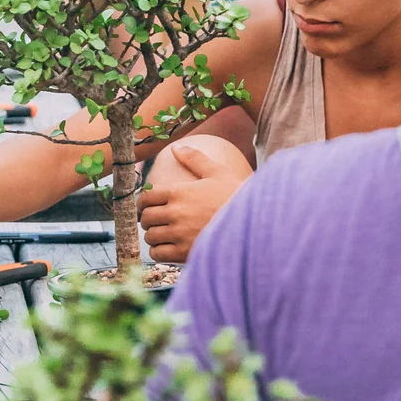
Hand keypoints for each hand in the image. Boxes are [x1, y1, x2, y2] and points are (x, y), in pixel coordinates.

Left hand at [138, 145, 246, 262]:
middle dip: (148, 219)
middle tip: (156, 221)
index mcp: (179, 191)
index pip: (146, 197)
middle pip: (146, 217)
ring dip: (154, 236)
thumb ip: (195, 159)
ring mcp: (179, 233)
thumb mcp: (218, 172)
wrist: (256, 224)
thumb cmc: (237, 197)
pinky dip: (159, 252)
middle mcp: (176, 212)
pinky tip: (169, 248)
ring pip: (150, 236)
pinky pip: (158, 254)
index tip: (149, 207)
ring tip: (164, 235)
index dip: (144, 202)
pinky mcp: (185, 252)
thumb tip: (176, 147)